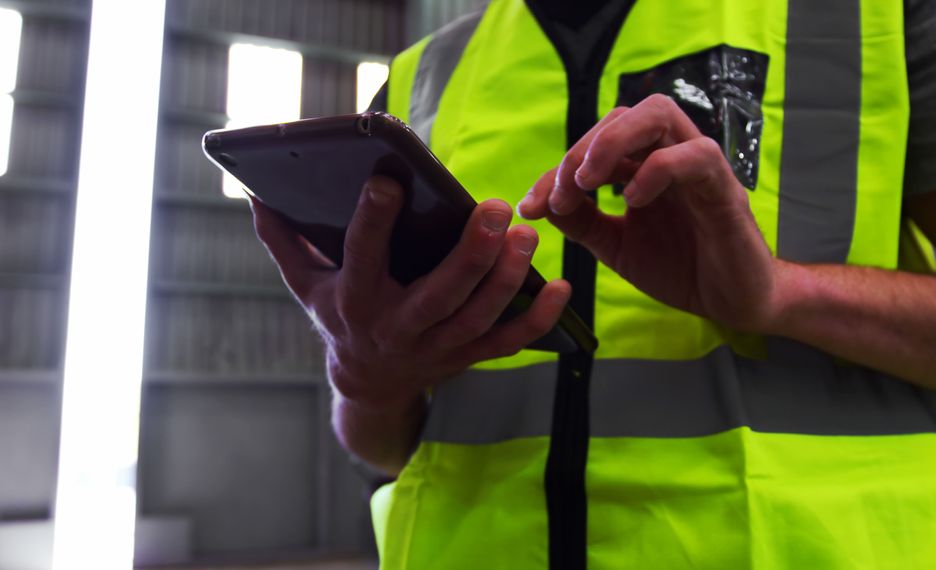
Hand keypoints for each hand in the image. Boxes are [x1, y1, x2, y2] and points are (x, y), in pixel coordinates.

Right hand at [251, 176, 570, 412]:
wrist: (367, 384)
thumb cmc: (338, 316)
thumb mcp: (304, 283)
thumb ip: (284, 241)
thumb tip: (257, 196)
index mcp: (356, 301)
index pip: (362, 257)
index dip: (373, 220)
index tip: (387, 180)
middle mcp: (397, 328)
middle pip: (439, 294)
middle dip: (470, 254)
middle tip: (496, 208)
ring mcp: (437, 348)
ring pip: (478, 317)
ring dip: (507, 278)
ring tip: (527, 235)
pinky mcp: (467, 358)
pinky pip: (508, 343)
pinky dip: (538, 319)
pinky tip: (563, 287)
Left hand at [517, 95, 786, 331]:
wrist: (734, 301)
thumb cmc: (682, 268)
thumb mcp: (616, 247)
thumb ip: (583, 222)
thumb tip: (543, 202)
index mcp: (645, 166)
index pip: (597, 142)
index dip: (558, 169)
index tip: (532, 206)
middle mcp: (671, 155)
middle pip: (626, 113)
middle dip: (583, 146)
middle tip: (562, 191)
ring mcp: (699, 167)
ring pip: (659, 114)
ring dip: (613, 141)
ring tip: (589, 182)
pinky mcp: (724, 188)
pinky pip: (695, 155)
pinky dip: (657, 170)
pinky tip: (633, 201)